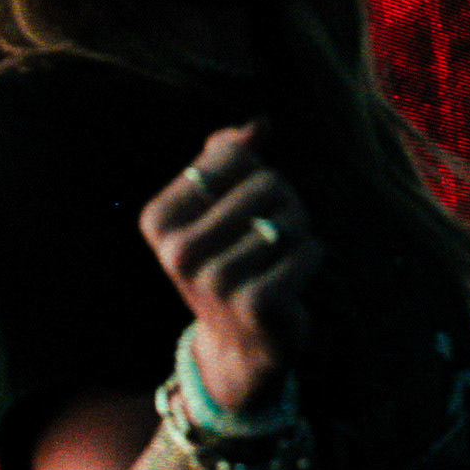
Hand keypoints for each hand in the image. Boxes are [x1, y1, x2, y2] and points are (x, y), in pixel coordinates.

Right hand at [138, 120, 322, 411]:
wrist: (238, 345)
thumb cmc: (229, 259)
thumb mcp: (215, 206)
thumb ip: (228, 156)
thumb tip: (259, 125)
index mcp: (158, 220)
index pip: (231, 156)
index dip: (253, 171)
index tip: (241, 207)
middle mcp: (178, 252)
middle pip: (267, 183)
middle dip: (283, 201)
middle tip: (269, 237)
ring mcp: (215, 281)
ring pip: (290, 218)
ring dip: (299, 231)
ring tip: (280, 258)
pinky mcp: (255, 304)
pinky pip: (308, 251)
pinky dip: (312, 257)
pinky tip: (293, 278)